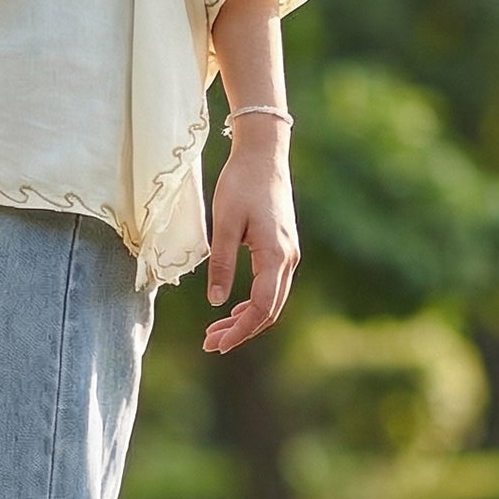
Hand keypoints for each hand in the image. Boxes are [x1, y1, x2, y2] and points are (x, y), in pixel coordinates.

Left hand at [202, 127, 299, 353]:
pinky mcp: (282, 250)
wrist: (263, 154)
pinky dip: (252, 305)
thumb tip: (216, 303)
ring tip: (216, 332)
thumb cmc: (241, 183)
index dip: (239, 331)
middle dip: (240, 332)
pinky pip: (271, 288)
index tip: (217, 344)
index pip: (261, 307)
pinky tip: (233, 311)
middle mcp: (288, 259)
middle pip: (269, 311)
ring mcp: (288, 255)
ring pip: (271, 302)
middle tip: (209, 344)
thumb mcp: (225, 224)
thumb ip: (222, 264)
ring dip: (245, 321)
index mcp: (275, 255)